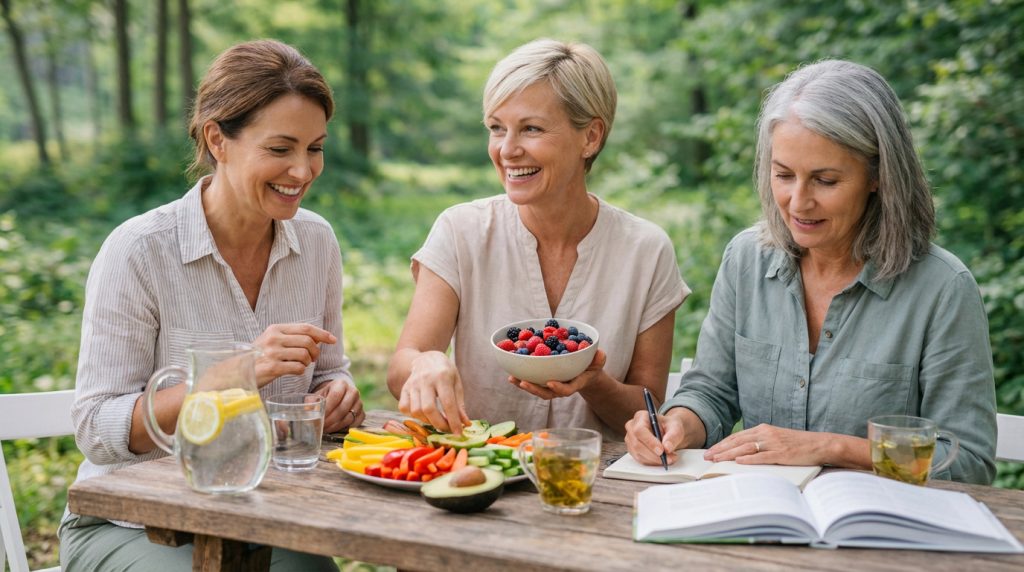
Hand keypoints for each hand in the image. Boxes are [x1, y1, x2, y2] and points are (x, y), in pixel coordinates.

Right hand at [252, 323, 335, 386]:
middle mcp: (274, 338)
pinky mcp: (272, 367)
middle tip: (313, 359)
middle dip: (316, 352)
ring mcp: (272, 352)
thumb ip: (292, 337)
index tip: (332, 340)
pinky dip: (300, 371)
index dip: (322, 333)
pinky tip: (294, 371)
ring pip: (305, 355)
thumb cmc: (258, 357)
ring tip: (301, 365)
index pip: (306, 328)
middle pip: (308, 341)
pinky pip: (298, 368)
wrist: (236, 371)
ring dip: (307, 363)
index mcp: (276, 328)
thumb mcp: (272, 341)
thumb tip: (318, 339)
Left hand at [314, 378, 363, 432]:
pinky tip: (335, 430)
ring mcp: (359, 403)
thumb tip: (307, 411)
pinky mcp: (362, 413)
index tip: (318, 418)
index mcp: (341, 384)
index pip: (335, 396)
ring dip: (336, 426)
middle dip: (330, 420)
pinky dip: (345, 428)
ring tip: (326, 430)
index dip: (327, 409)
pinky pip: (355, 423)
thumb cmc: (326, 395)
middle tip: (321, 427)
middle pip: (342, 409)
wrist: (339, 395)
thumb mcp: (318, 395)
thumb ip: (311, 402)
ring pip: (349, 418)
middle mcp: (353, 392)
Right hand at [398, 351, 470, 434]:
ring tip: (437, 421)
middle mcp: (425, 380)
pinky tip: (423, 415)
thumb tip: (465, 424)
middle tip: (447, 430)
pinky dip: (413, 416)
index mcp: (442, 376)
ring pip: (416, 410)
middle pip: (428, 409)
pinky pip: (404, 407)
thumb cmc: (445, 371)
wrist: (427, 357)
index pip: (448, 403)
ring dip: (427, 421)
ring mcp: (412, 384)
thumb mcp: (456, 383)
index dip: (453, 421)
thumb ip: (460, 404)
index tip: (458, 433)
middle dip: (439, 424)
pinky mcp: (404, 389)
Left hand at [508, 350, 606, 399]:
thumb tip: (599, 354)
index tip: (550, 383)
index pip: (567, 389)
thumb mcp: (598, 362)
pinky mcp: (543, 382)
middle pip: (546, 393)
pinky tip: (511, 373)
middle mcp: (560, 387)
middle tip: (523, 382)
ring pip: (536, 389)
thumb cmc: (591, 366)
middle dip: (534, 389)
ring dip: (523, 384)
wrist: (585, 372)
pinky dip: (521, 379)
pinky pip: (532, 381)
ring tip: (512, 378)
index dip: (559, 388)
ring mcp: (551, 386)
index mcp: (574, 384)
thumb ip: (599, 359)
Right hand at [624, 407, 685, 465]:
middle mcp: (631, 427)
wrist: (667, 431)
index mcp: (640, 417)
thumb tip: (667, 448)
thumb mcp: (675, 427)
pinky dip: (652, 462)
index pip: (639, 430)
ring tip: (670, 458)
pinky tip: (663, 460)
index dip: (649, 442)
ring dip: (655, 460)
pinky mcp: (632, 450)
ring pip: (638, 454)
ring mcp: (630, 440)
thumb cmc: (669, 426)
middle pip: (637, 444)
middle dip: (654, 455)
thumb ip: (673, 436)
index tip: (661, 450)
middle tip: (669, 458)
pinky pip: (640, 460)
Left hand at [704, 423, 832, 465]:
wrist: (820, 444)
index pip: (737, 437)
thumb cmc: (798, 444)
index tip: (710, 451)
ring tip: (716, 460)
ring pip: (746, 448)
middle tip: (707, 458)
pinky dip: (749, 459)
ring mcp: (774, 443)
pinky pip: (763, 456)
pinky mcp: (782, 454)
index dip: (722, 444)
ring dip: (729, 454)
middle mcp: (766, 434)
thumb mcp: (776, 439)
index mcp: (763, 429)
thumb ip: (760, 443)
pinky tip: (738, 462)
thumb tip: (742, 454)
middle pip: (737, 442)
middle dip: (720, 450)